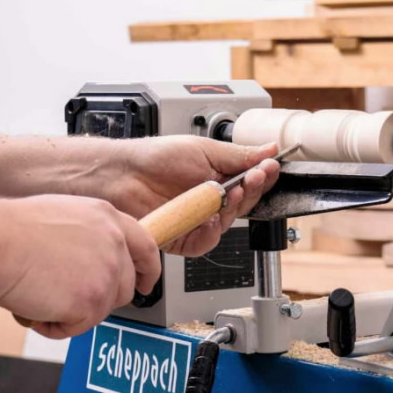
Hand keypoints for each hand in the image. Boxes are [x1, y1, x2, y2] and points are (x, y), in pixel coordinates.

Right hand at [0, 195, 160, 338]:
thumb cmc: (8, 229)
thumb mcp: (62, 216)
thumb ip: (87, 237)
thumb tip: (87, 262)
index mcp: (108, 218)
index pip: (145, 248)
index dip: (148, 271)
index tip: (145, 285)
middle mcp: (114, 244)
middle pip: (123, 288)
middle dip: (98, 300)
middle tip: (67, 300)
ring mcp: (106, 274)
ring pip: (99, 311)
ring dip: (70, 312)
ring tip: (38, 294)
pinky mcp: (92, 302)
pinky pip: (77, 327)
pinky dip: (53, 325)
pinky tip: (33, 306)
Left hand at [108, 136, 280, 255]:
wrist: (124, 174)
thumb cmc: (156, 158)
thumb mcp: (204, 150)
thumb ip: (239, 155)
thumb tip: (268, 150)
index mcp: (219, 179)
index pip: (251, 183)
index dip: (262, 177)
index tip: (268, 168)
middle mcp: (210, 201)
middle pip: (245, 205)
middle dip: (251, 191)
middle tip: (251, 179)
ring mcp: (197, 220)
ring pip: (228, 225)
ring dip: (231, 210)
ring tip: (227, 194)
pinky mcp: (183, 237)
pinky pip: (205, 243)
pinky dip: (209, 232)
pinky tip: (208, 218)